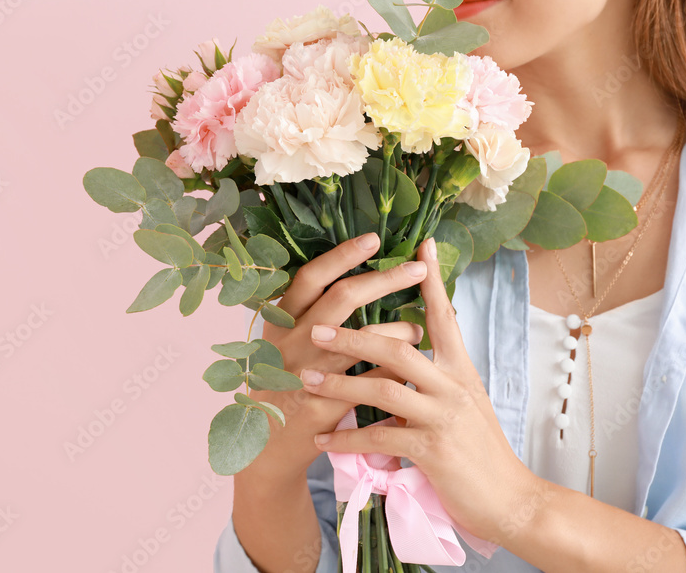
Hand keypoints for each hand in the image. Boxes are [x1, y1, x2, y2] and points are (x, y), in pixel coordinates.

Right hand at [240, 231, 430, 483]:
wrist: (266, 447)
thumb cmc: (283, 382)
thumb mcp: (284, 342)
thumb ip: (312, 314)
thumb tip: (359, 277)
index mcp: (279, 320)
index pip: (311, 277)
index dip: (342, 256)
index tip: (374, 238)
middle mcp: (290, 341)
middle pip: (343, 298)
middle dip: (385, 279)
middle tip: (417, 267)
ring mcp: (305, 373)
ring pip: (364, 339)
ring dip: (399, 329)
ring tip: (418, 329)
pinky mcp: (324, 404)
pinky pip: (372, 378)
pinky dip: (395, 368)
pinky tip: (410, 367)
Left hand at [300, 237, 540, 545]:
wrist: (511, 499)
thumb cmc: (482, 451)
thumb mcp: (466, 403)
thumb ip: (437, 378)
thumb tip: (407, 354)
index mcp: (461, 370)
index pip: (444, 316)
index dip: (431, 280)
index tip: (421, 244)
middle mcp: (454, 385)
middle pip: (398, 347)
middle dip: (353, 335)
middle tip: (315, 328)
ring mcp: (444, 417)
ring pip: (383, 389)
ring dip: (339, 383)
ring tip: (305, 380)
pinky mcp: (434, 451)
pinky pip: (381, 439)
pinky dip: (348, 440)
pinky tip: (324, 439)